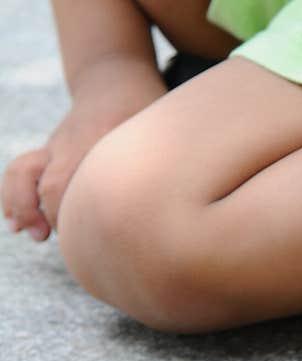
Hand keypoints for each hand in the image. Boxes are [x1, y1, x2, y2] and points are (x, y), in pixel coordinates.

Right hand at [2, 61, 164, 239]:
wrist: (114, 77)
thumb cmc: (147, 107)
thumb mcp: (163, 127)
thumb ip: (171, 160)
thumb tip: (187, 203)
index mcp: (102, 136)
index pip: (83, 179)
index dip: (83, 212)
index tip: (101, 238)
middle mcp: (71, 142)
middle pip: (51, 182)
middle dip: (58, 217)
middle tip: (78, 245)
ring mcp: (56, 147)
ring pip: (23, 173)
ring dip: (24, 206)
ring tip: (34, 235)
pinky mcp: (49, 152)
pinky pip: (20, 172)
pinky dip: (16, 198)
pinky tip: (20, 227)